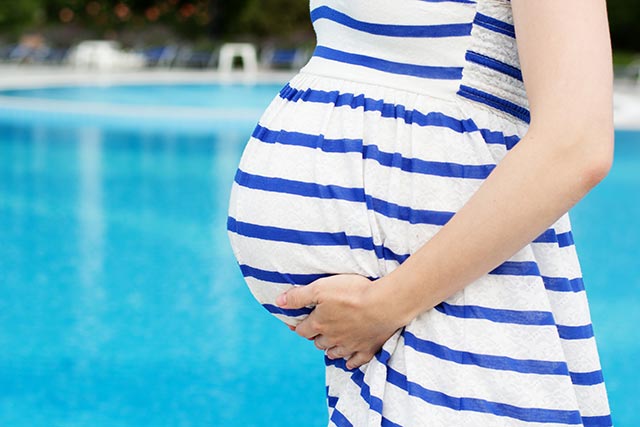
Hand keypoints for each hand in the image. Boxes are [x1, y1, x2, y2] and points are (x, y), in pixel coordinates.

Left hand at [276, 274, 403, 369]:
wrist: (383, 304)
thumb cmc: (351, 292)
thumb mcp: (320, 288)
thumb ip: (298, 296)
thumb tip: (278, 302)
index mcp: (319, 323)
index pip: (302, 330)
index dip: (298, 327)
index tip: (296, 323)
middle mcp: (332, 338)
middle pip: (318, 342)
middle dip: (315, 337)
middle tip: (316, 330)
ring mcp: (350, 345)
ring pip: (334, 352)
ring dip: (330, 349)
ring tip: (329, 344)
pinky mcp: (368, 349)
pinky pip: (356, 361)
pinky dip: (350, 361)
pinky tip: (348, 360)